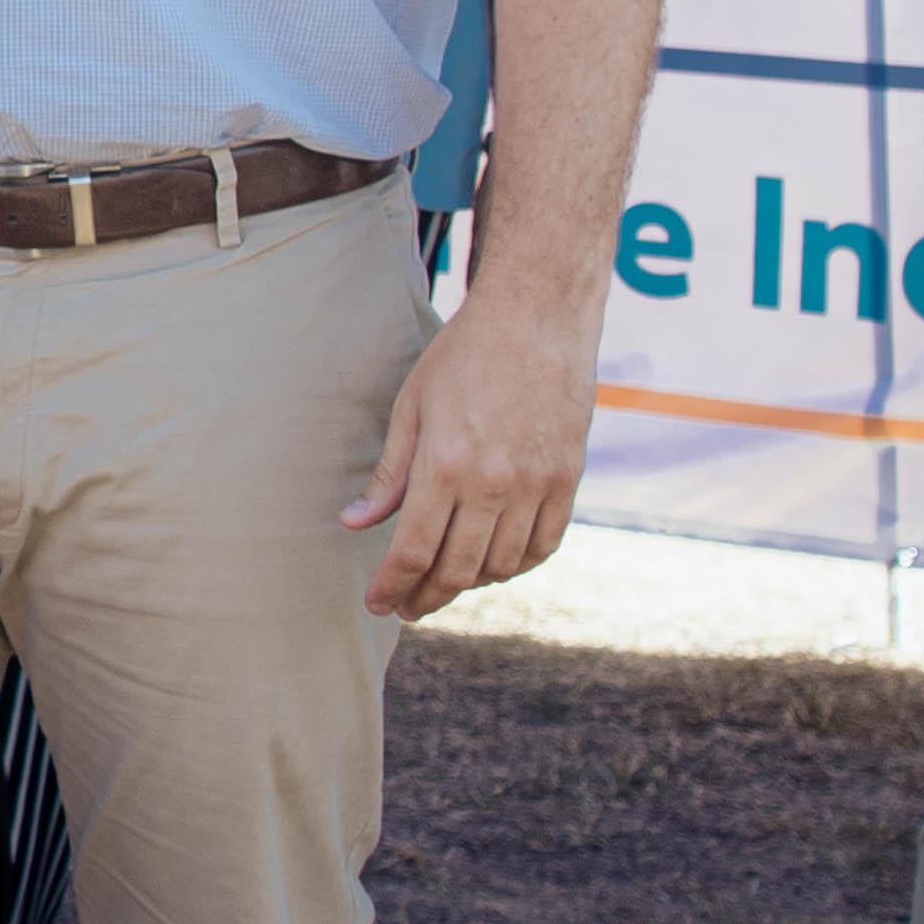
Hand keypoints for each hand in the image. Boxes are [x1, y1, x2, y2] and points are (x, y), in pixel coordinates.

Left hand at [344, 293, 593, 620]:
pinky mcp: (568, 479)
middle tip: (407, 605)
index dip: (392, 586)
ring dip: (470, 583)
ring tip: (446, 580)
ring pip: (502, 566)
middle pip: (457, 569)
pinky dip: (517, 566)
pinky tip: (495, 564)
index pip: (413, 550)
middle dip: (426, 596)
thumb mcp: (412, 406)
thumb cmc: (463, 356)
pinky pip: (543, 546)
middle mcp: (493, 483)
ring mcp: (537, 484)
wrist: (537, 318)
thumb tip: (355, 524)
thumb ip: (389, 475)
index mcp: (445, 464)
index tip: (378, 603)